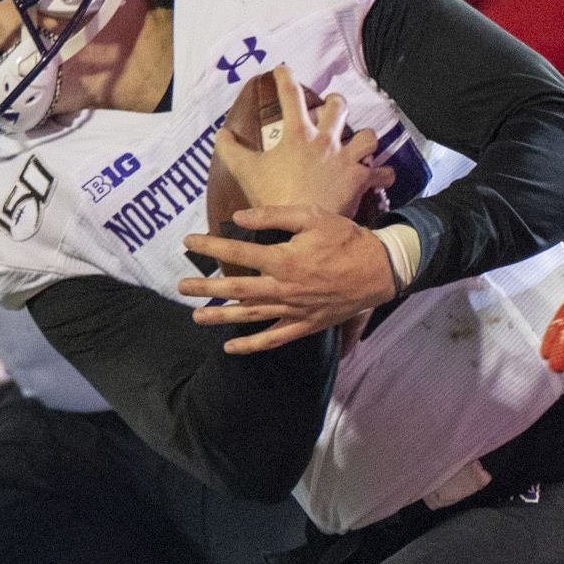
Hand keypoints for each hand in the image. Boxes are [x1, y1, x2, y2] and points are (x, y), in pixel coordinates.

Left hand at [178, 206, 404, 352]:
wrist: (381, 270)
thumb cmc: (347, 239)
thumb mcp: (313, 216)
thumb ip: (274, 216)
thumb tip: (238, 217)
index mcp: (284, 260)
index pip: (237, 253)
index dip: (210, 247)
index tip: (189, 242)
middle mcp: (284, 288)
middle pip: (236, 290)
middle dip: (205, 288)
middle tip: (181, 286)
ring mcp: (294, 310)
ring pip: (250, 316)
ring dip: (220, 317)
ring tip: (196, 316)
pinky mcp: (306, 324)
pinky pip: (274, 338)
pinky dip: (252, 345)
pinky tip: (231, 348)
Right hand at [208, 65, 390, 224]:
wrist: (297, 226)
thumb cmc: (270, 197)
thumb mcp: (245, 170)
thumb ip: (231, 149)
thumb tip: (221, 133)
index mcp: (297, 134)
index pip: (290, 95)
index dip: (286, 78)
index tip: (284, 69)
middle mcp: (326, 141)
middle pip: (338, 107)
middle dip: (335, 103)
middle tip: (331, 108)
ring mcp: (346, 159)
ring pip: (368, 136)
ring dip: (365, 138)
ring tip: (360, 143)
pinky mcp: (360, 179)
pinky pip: (382, 173)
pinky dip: (383, 174)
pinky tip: (381, 176)